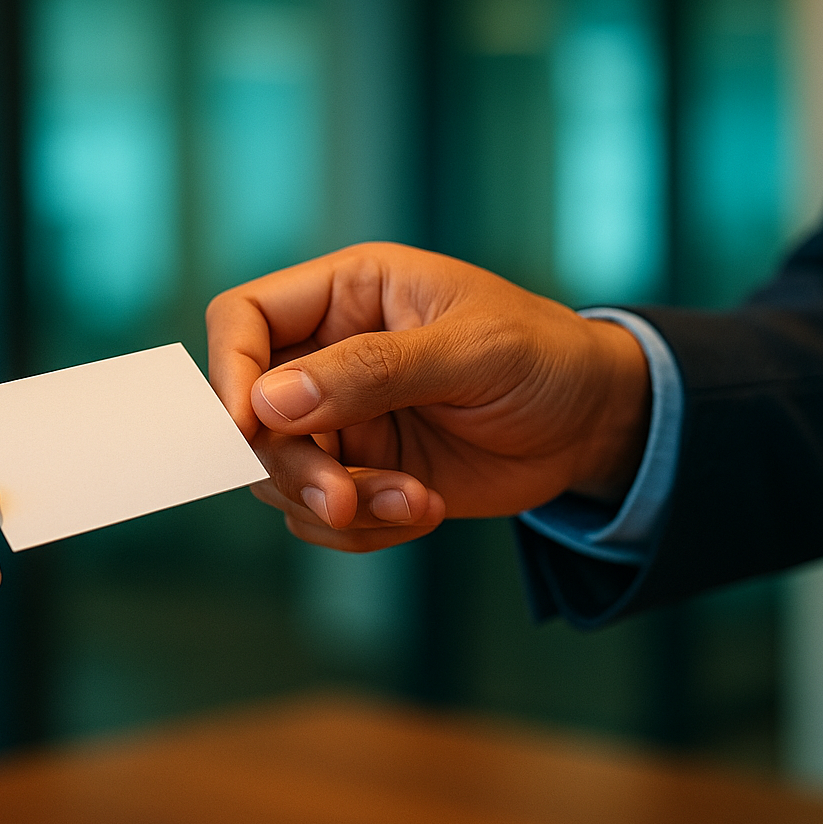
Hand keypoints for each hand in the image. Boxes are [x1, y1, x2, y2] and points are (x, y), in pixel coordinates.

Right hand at [205, 242, 649, 552]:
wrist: (594, 425)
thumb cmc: (544, 357)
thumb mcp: (471, 350)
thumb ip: (373, 370)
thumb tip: (272, 399)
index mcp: (346, 293)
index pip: (243, 317)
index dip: (228, 369)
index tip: (244, 426)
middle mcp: (326, 354)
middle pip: (248, 411)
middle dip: (290, 465)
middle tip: (341, 501)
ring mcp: (338, 419)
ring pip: (277, 472)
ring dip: (332, 504)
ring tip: (410, 505)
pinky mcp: (359, 474)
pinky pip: (319, 515)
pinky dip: (360, 530)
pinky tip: (421, 512)